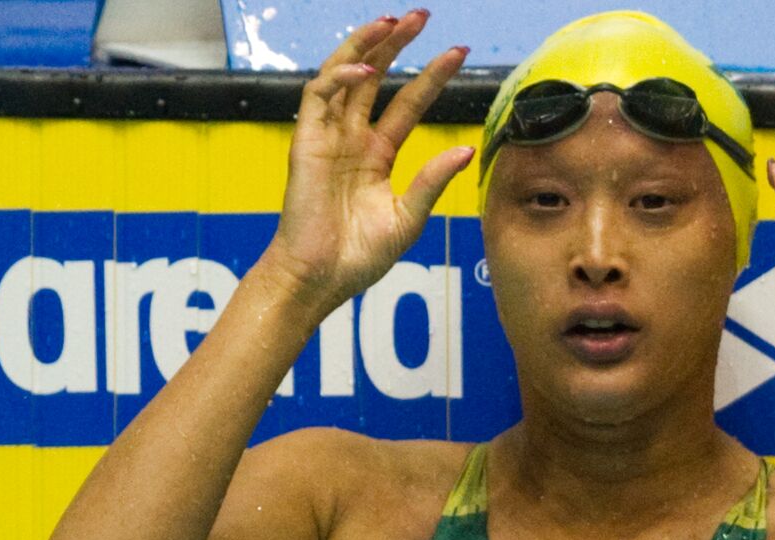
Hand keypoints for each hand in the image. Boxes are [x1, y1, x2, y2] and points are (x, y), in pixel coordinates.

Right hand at [262, 10, 471, 315]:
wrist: (320, 279)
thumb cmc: (358, 258)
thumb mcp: (408, 218)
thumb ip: (432, 181)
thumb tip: (467, 150)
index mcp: (376, 156)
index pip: (407, 104)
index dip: (431, 78)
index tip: (458, 53)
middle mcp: (351, 140)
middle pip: (375, 78)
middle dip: (397, 43)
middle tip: (423, 15)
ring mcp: (328, 138)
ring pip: (344, 75)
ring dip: (366, 44)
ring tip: (393, 20)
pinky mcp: (306, 143)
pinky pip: (318, 96)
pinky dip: (340, 76)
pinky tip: (364, 66)